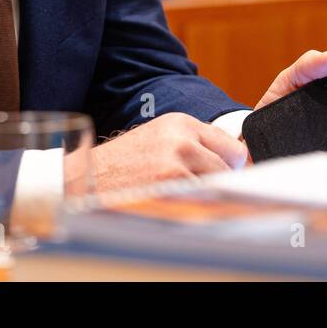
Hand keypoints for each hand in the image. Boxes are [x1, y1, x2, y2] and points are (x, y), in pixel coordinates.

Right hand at [74, 112, 248, 193]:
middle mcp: (182, 137)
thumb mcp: (160, 139)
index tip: (223, 173)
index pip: (230, 144)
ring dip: (205, 192)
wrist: (88, 179)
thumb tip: (238, 160)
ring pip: (218, 183)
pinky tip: (171, 201)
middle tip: (194, 186)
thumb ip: (194, 144)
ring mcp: (178, 161)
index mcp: (180, 122)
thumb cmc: (123, 164)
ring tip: (177, 192)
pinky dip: (193, 205)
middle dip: (218, 178)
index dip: (229, 163)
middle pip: (230, 164)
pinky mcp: (171, 183)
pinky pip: (202, 198)